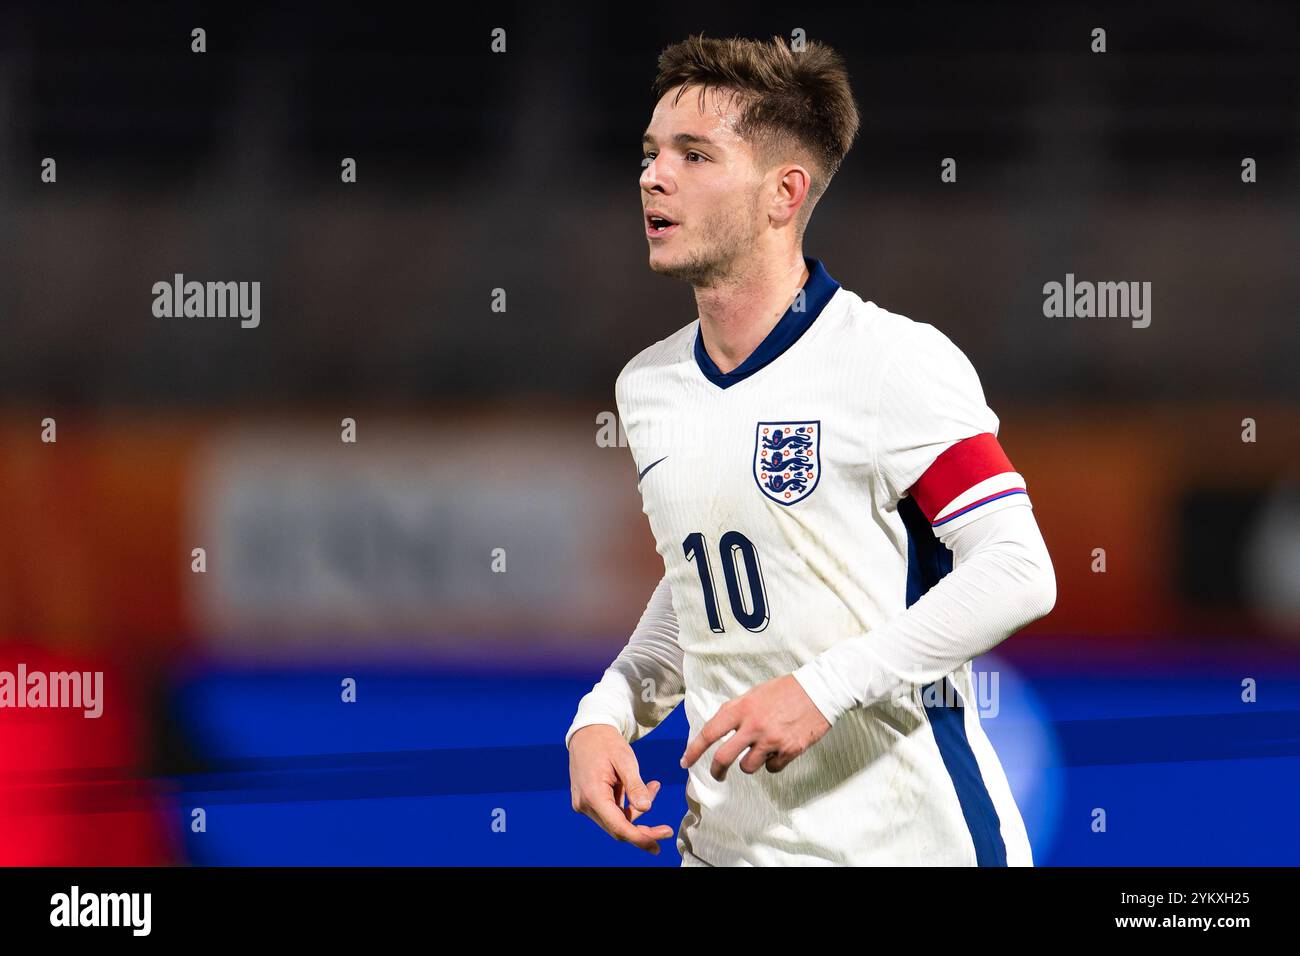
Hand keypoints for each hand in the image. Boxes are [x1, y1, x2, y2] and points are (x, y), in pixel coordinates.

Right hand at [568, 724, 673, 853]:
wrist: (587, 731)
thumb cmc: (606, 743)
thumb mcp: (625, 760)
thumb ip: (635, 785)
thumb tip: (647, 809)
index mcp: (593, 795)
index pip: (619, 827)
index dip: (641, 838)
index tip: (661, 840)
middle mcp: (585, 804)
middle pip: (617, 828)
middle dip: (643, 829)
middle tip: (666, 830)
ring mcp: (584, 804)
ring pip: (616, 820)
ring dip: (637, 811)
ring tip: (654, 786)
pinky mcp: (588, 801)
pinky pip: (611, 811)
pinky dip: (628, 805)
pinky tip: (643, 787)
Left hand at [680, 674, 831, 780]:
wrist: (820, 691)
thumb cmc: (786, 690)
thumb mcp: (755, 693)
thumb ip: (737, 711)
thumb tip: (720, 729)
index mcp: (742, 708)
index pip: (710, 732)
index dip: (694, 750)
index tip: (685, 761)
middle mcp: (754, 725)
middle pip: (724, 757)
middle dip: (716, 770)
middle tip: (717, 774)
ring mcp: (772, 740)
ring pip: (748, 767)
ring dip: (750, 763)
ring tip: (761, 750)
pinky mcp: (789, 751)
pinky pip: (772, 768)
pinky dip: (772, 762)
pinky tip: (780, 748)